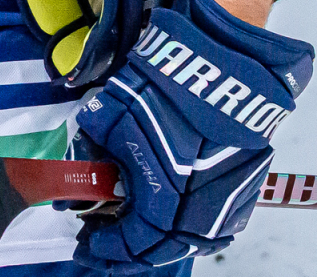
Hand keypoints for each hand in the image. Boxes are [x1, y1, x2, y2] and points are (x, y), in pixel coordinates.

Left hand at [67, 0, 312, 272]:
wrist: (221, 64)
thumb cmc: (162, 89)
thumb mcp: (106, 118)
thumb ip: (87, 156)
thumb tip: (71, 185)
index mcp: (165, 200)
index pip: (133, 242)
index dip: (106, 248)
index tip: (85, 244)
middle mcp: (201, 212)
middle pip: (162, 250)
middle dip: (129, 252)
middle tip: (104, 246)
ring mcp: (229, 203)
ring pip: (192, 242)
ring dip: (159, 243)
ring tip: (132, 234)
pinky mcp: (246, 189)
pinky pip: (215, 226)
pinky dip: (187, 230)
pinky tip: (168, 222)